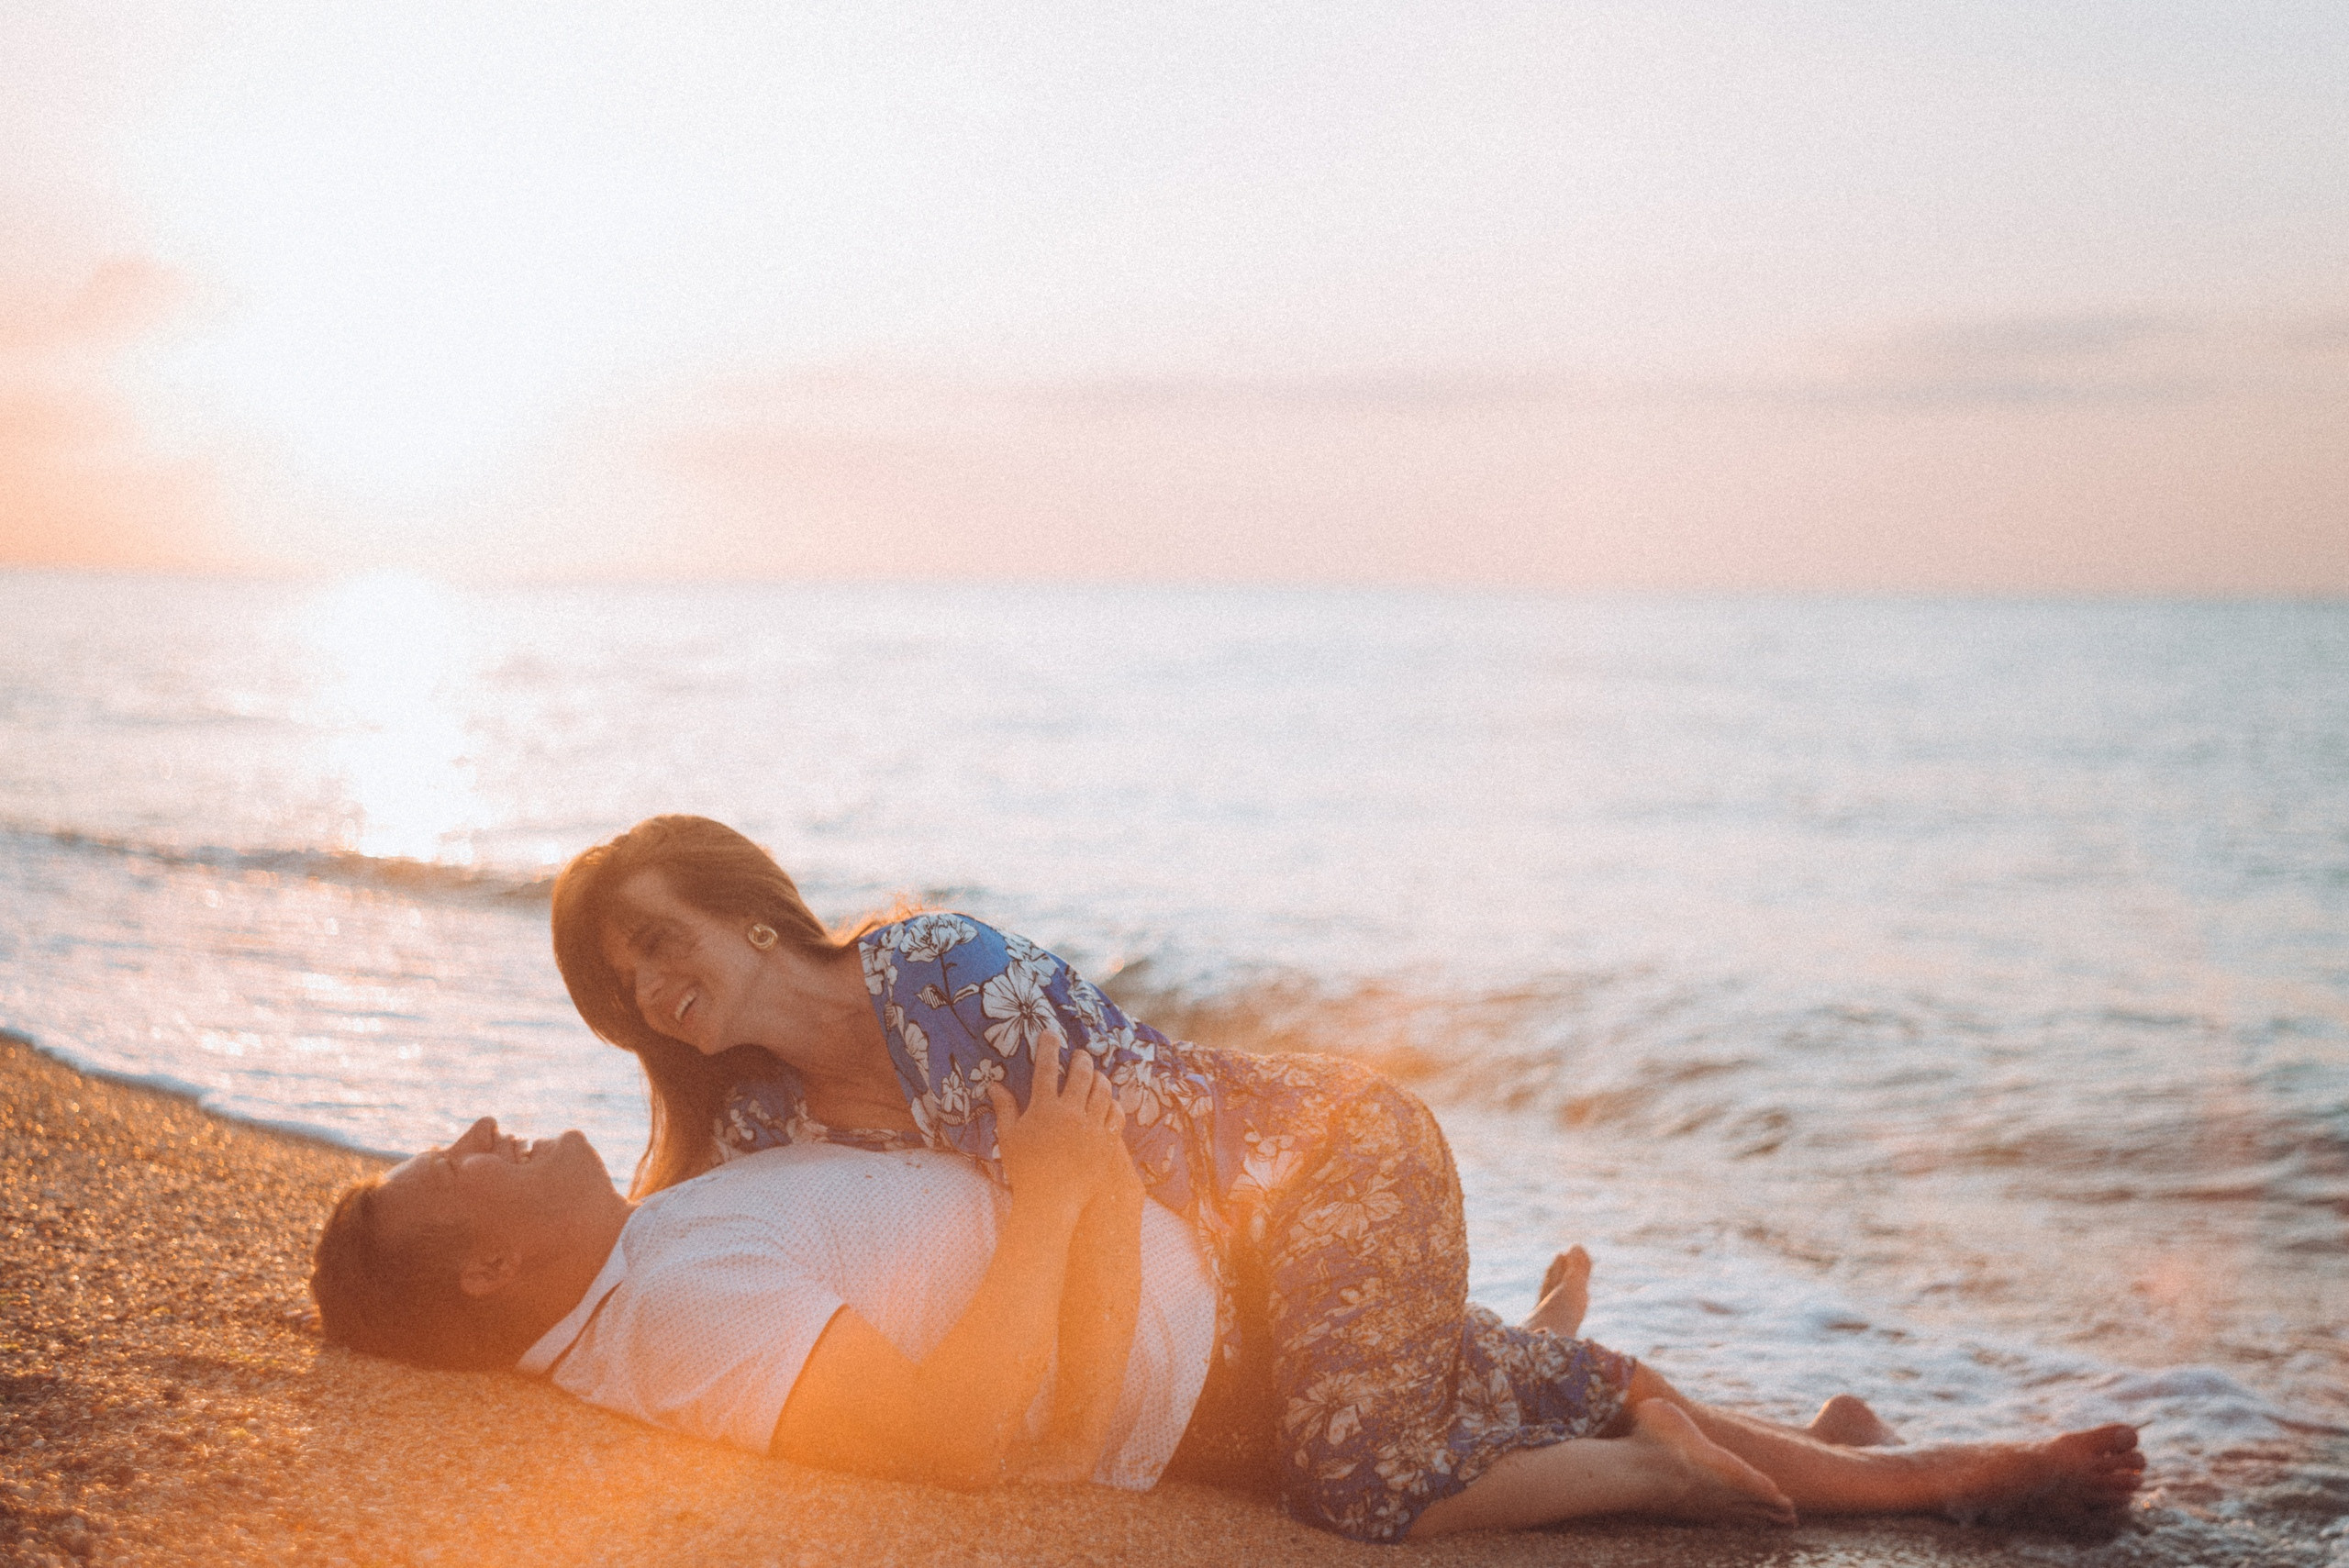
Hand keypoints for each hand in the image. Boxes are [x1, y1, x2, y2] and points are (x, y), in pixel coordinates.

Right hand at [987, 1037, 1125, 1218]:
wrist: (1052, 1201)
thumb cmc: (1025, 1170)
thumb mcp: (1009, 1137)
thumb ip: (1005, 1108)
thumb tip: (995, 1084)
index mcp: (1044, 1108)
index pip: (1047, 1068)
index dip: (1049, 1048)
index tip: (1052, 1034)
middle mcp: (1070, 1112)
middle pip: (1081, 1074)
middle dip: (1082, 1059)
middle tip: (1081, 1055)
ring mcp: (1091, 1126)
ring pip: (1102, 1091)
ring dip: (1100, 1079)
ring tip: (1096, 1076)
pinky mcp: (1106, 1141)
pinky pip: (1116, 1115)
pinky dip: (1113, 1104)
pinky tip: (1109, 1102)